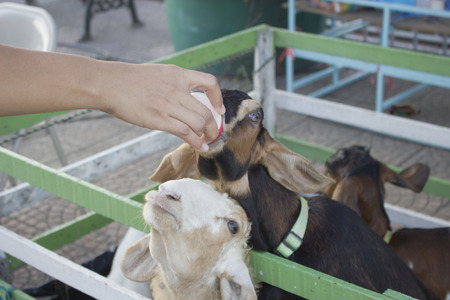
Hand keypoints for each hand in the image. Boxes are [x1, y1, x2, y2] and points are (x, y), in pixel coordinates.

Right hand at [98, 63, 223, 151]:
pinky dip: (196, 142)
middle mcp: (176, 88)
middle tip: (213, 133)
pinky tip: (199, 147)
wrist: (109, 84)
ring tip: (207, 142)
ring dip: (207, 135)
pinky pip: (185, 132)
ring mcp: (168, 104)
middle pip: (206, 110)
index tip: (218, 109)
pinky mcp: (158, 119)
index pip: (209, 82)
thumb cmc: (130, 80)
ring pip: (199, 122)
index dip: (218, 98)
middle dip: (214, 126)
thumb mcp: (159, 74)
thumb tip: (188, 101)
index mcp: (177, 74)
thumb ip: (175, 84)